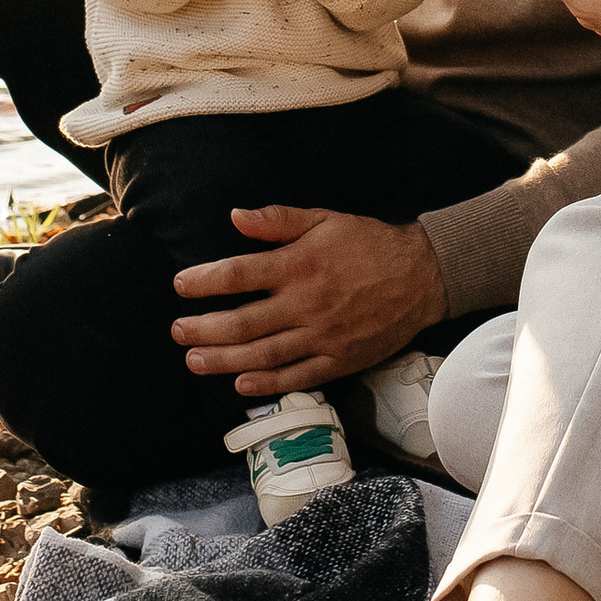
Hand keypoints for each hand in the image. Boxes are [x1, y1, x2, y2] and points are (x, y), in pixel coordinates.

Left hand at [174, 205, 445, 393]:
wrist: (422, 276)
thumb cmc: (369, 244)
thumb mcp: (325, 219)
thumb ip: (278, 220)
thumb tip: (235, 217)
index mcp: (300, 265)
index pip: (239, 275)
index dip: (204, 281)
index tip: (180, 285)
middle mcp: (306, 304)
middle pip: (243, 323)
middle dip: (203, 329)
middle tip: (177, 331)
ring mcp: (323, 337)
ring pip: (263, 355)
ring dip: (224, 360)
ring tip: (194, 361)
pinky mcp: (339, 360)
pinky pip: (297, 377)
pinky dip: (267, 384)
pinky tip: (241, 384)